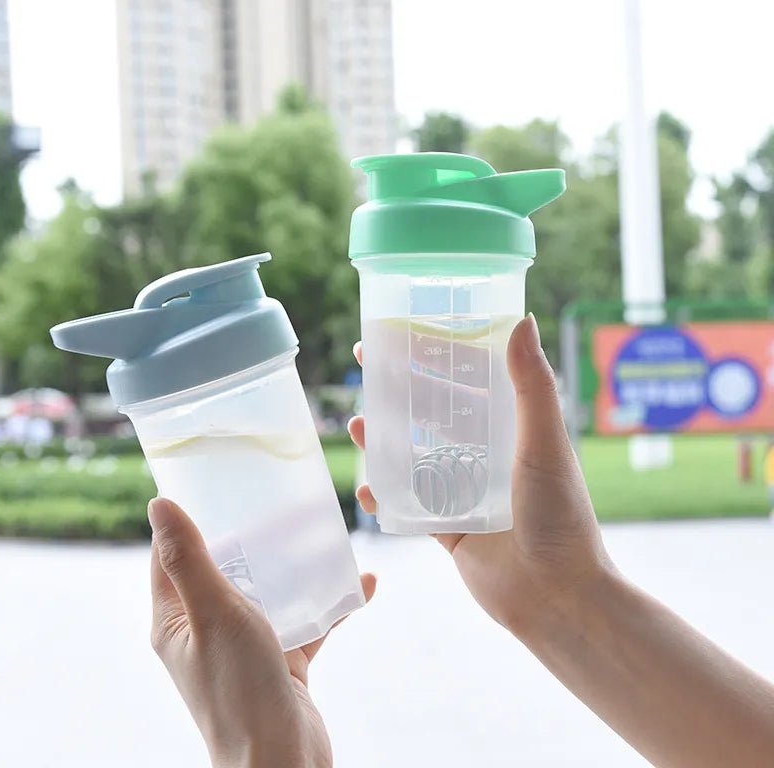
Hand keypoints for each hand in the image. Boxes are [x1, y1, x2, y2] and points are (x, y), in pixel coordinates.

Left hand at [148, 497, 375, 767]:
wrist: (282, 759)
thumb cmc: (238, 689)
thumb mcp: (213, 613)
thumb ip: (189, 560)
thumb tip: (159, 505)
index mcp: (176, 620)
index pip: (172, 558)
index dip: (187, 521)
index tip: (213, 485)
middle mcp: (206, 631)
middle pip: (225, 570)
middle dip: (250, 537)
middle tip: (276, 502)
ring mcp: (245, 647)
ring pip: (268, 593)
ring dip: (294, 567)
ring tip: (321, 535)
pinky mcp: (281, 661)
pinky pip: (305, 622)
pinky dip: (330, 605)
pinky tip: (362, 585)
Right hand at [348, 314, 610, 637]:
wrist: (557, 597)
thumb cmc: (559, 516)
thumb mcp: (545, 444)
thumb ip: (532, 386)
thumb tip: (521, 319)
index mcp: (510, 432)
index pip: (467, 382)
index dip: (435, 357)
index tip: (405, 335)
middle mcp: (485, 458)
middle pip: (432, 416)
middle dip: (399, 394)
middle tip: (365, 370)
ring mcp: (464, 494)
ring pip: (414, 459)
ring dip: (384, 442)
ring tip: (357, 424)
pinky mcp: (448, 531)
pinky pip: (410, 508)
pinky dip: (386, 497)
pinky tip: (367, 489)